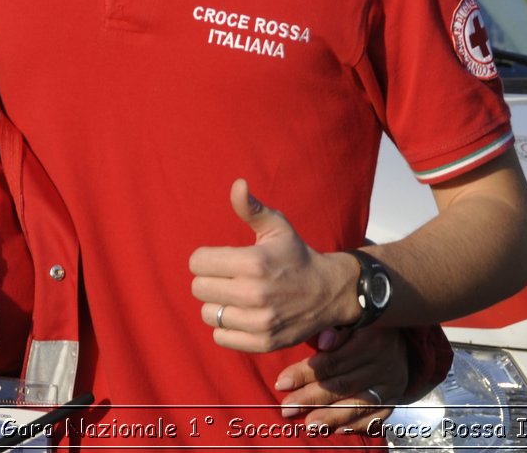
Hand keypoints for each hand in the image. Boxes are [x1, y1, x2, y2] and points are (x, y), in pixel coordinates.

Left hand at [188, 178, 355, 351]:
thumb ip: (251, 208)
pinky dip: (226, 328)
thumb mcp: (277, 227)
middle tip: (228, 278)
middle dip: (210, 280)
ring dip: (217, 305)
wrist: (330, 292)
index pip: (197, 263)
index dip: (205, 258)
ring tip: (235, 297)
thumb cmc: (296, 255)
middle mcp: (255, 293)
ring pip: (208, 314)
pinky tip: (242, 315)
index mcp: (253, 262)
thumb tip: (237, 184)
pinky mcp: (263, 342)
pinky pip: (221, 337)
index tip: (220, 259)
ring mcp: (260, 321)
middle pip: (198, 288)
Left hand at [275, 325, 407, 433]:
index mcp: (371, 337)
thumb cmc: (360, 329)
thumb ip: (333, 331)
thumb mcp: (348, 321)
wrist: (396, 340)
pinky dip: (355, 425)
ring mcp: (391, 383)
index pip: (333, 361)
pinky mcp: (395, 398)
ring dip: (331, 416)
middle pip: (342, 385)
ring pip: (358, 404)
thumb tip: (322, 341)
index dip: (305, 373)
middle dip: (311, 398)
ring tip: (309, 424)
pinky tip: (335, 429)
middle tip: (287, 409)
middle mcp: (384, 362)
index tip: (282, 383)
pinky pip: (375, 416)